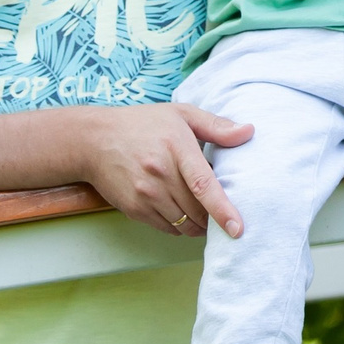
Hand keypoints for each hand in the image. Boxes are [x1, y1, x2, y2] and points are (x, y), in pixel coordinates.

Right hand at [74, 103, 252, 236]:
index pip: (203, 185)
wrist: (94, 140)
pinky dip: (180, 226)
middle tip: (222, 211)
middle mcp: (159, 174)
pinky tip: (181, 212)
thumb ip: (216, 126)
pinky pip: (167, 228)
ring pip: (183, 224)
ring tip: (203, 213)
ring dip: (198, 225)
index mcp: (176, 148)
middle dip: (213, 217)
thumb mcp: (180, 114)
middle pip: (197, 211)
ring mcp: (145, 194)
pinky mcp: (134, 209)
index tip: (237, 228)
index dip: (222, 210)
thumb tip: (249, 131)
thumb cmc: (142, 124)